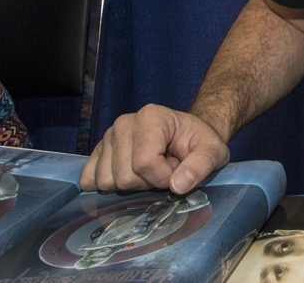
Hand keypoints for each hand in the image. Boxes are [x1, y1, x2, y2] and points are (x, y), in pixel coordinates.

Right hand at [80, 104, 229, 194]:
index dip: (163, 177)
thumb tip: (178, 185)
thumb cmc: (200, 142)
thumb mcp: (214, 151)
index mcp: (152, 117)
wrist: (188, 136)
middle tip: (164, 169)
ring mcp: (108, 136)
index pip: (145, 162)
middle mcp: (124, 123)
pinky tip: (129, 175)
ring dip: (132, 185)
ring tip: (150, 170)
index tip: (177, 171)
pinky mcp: (99, 151)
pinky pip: (89, 179)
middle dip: (148, 182)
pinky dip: (108, 186)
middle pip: (124, 176)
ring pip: (107, 181)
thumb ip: (201, 165)